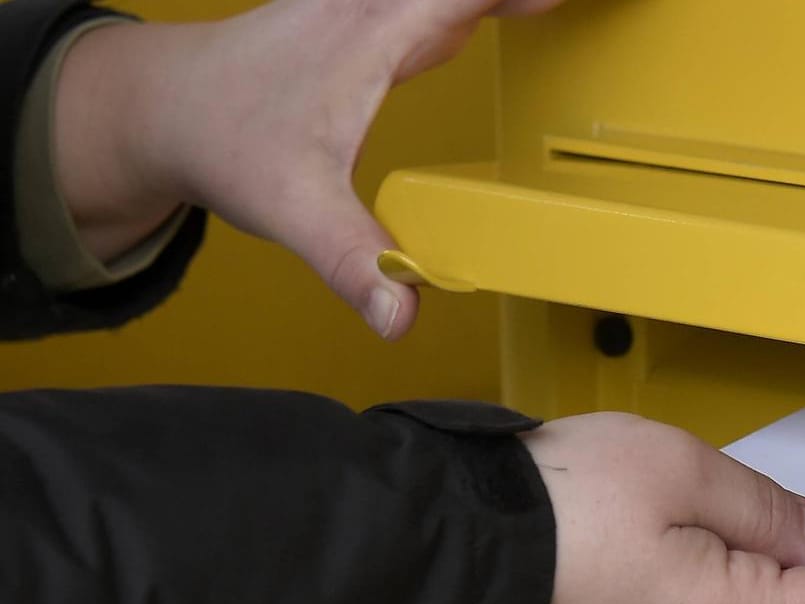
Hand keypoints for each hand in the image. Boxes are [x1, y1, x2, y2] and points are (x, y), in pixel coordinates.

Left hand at [52, 0, 562, 338]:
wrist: (165, 106)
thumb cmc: (222, 137)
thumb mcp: (289, 209)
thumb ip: (350, 262)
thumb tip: (399, 316)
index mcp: (372, 33)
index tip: (570, 1)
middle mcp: (374, 5)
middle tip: (584, 10)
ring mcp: (371, 6)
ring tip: (563, 12)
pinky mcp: (371, 18)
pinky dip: (484, 3)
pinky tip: (518, 12)